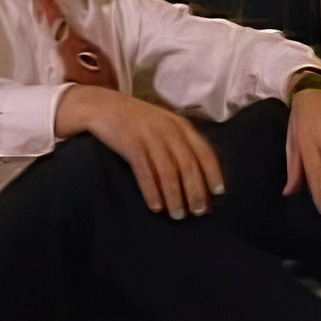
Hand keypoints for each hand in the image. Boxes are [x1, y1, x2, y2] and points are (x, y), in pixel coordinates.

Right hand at [56, 86, 223, 218]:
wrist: (102, 105)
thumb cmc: (136, 121)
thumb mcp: (163, 124)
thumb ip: (180, 141)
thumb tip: (198, 174)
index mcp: (181, 125)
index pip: (205, 151)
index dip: (213, 173)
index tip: (218, 194)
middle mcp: (168, 129)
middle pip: (188, 165)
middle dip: (196, 191)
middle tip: (199, 212)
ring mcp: (148, 135)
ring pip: (168, 171)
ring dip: (175, 196)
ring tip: (178, 215)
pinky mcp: (129, 143)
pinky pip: (144, 171)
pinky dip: (151, 191)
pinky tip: (156, 207)